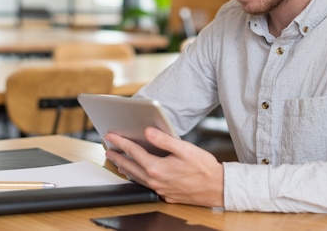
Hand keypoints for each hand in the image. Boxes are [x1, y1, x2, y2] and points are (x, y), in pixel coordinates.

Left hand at [105, 127, 223, 207]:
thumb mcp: (184, 149)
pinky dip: (137, 177)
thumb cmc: (204, 168)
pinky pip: (145, 185)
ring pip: (136, 178)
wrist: (218, 188)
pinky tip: (137, 174)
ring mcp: (160, 189)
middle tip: (108, 149)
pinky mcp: (166, 195)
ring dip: (125, 168)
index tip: (111, 136)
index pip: (133, 152)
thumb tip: (147, 132)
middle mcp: (156, 181)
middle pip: (130, 167)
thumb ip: (164, 140)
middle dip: (118, 156)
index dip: (120, 142)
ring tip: (117, 161)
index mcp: (157, 168)